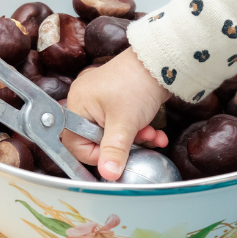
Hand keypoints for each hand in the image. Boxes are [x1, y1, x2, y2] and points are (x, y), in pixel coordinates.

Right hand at [62, 48, 167, 179]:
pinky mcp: (118, 100)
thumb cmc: (136, 84)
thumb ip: (114, 151)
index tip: (115, 159)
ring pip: (114, 133)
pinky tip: (155, 132)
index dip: (96, 155)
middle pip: (96, 139)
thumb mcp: (124, 123)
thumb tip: (108, 175)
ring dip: (134, 139)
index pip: (75, 143)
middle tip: (139, 144)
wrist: (161, 62)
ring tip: (151, 136)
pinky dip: (138, 129)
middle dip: (122, 146)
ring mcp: (102, 101)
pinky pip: (123, 123)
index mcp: (77, 105)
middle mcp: (85, 103)